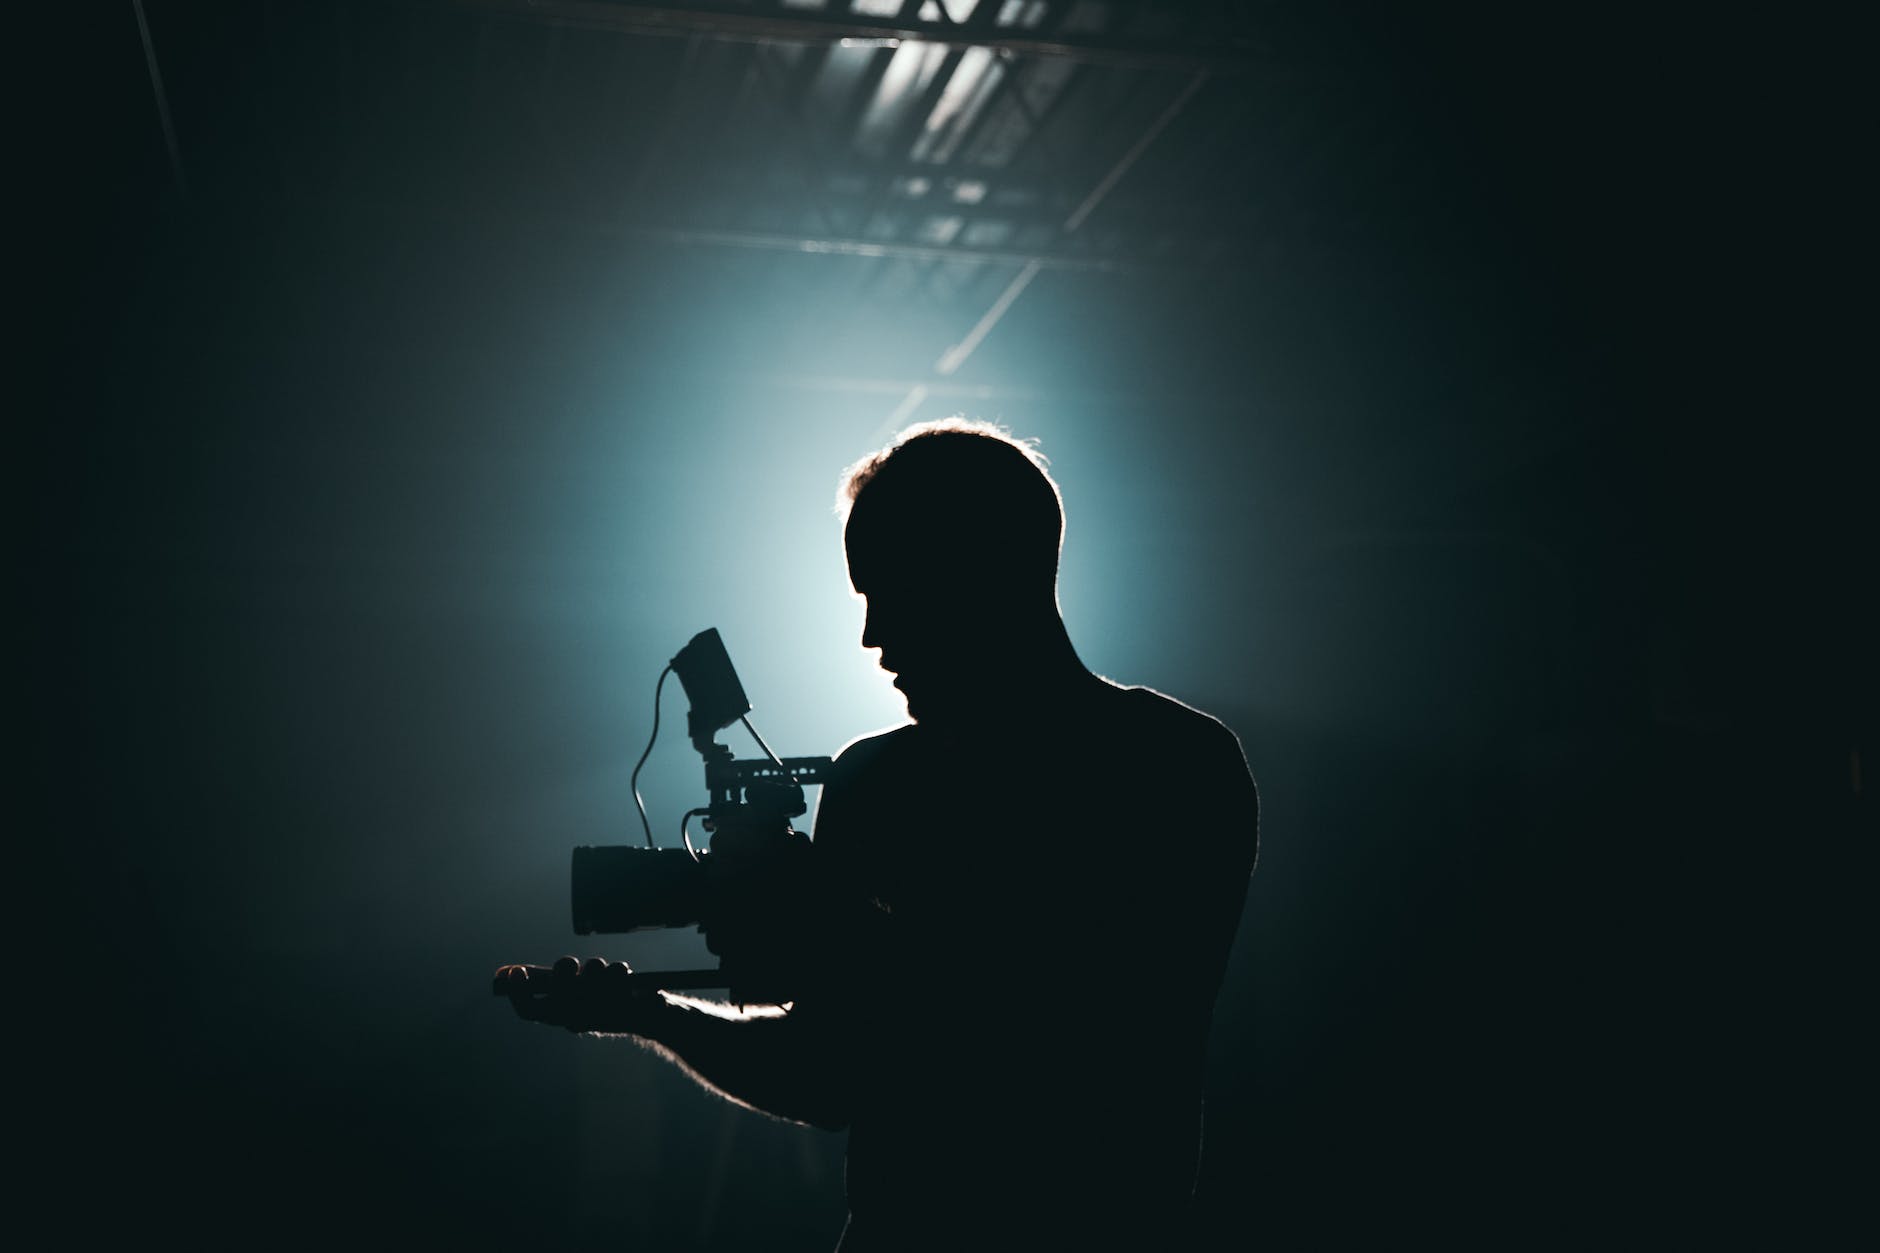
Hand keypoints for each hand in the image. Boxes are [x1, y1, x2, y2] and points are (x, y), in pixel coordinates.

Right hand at [495, 956, 659, 1033]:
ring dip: (595, 968)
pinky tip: (623, 980)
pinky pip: (617, 974)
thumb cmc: (597, 999)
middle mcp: (576, 1019)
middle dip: (563, 972)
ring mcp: (601, 1014)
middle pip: (558, 994)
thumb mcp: (566, 991)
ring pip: (590, 977)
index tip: (514, 972)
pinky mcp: (627, 1006)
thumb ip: (538, 981)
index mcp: (559, 1015)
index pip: (529, 1011)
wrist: (642, 1014)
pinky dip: (619, 972)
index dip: (517, 993)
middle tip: (571, 966)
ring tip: (604, 973)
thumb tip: (503, 973)